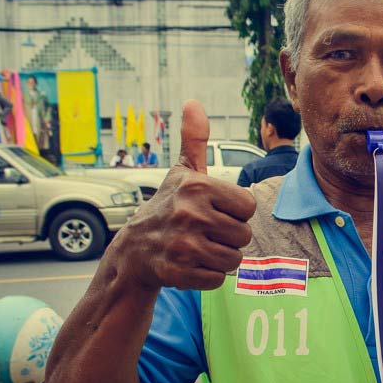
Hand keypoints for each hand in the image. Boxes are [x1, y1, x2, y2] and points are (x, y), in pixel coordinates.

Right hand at [118, 100, 255, 290]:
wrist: (133, 251)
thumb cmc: (167, 207)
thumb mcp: (182, 172)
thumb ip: (195, 140)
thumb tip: (193, 103)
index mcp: (197, 186)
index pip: (248, 207)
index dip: (235, 212)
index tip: (213, 211)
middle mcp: (190, 214)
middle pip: (244, 235)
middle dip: (229, 238)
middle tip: (205, 233)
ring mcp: (182, 245)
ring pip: (233, 259)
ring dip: (220, 258)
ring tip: (198, 248)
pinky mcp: (178, 272)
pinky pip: (218, 279)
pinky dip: (208, 276)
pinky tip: (190, 265)